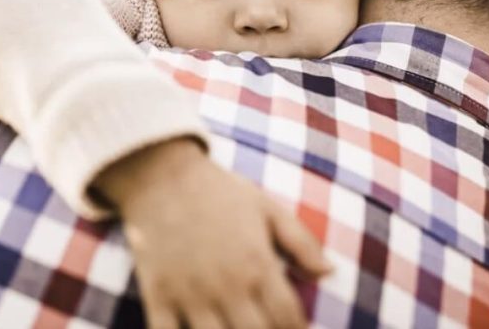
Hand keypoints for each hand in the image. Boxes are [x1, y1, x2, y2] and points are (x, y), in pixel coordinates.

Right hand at [93, 139, 332, 328]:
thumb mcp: (267, 208)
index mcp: (257, 262)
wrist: (161, 174)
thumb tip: (330, 273)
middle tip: (265, 327)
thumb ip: (303, 242)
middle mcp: (226, 283)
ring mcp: (189, 293)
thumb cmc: (219, 191)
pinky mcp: (157, 296)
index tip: (295, 328)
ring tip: (234, 328)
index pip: (289, 317)